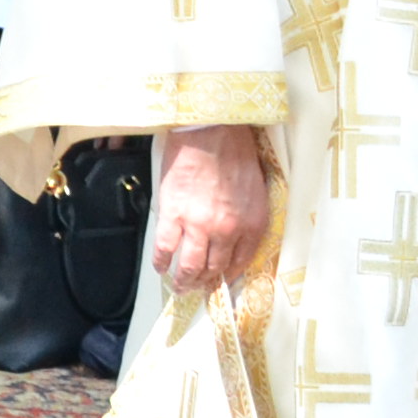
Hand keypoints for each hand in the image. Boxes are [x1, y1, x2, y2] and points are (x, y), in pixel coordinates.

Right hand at [148, 124, 269, 295]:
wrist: (210, 130)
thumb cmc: (235, 152)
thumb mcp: (256, 190)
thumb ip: (247, 217)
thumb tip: (233, 237)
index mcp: (252, 224)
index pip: (241, 262)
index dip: (228, 275)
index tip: (221, 279)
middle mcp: (227, 231)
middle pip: (215, 268)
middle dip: (205, 282)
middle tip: (197, 287)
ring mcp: (199, 225)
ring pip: (190, 265)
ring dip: (184, 280)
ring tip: (179, 285)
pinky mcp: (173, 215)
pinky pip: (165, 248)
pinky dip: (161, 262)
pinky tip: (161, 267)